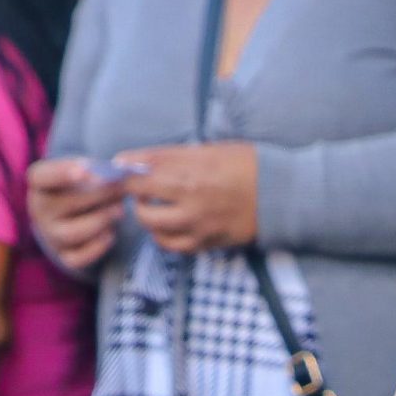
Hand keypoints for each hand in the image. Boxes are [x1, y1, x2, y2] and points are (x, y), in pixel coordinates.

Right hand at [27, 155, 127, 273]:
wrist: (78, 212)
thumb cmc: (82, 185)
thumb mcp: (85, 171)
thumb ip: (97, 170)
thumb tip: (119, 175)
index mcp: (40, 183)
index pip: (42, 176)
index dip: (62, 172)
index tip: (85, 169)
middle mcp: (39, 210)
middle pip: (64, 204)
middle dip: (98, 195)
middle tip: (121, 188)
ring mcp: (49, 235)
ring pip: (72, 233)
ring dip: (100, 220)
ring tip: (119, 210)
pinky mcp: (63, 255)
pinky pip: (77, 258)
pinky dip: (97, 247)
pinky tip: (110, 233)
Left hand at [118, 142, 258, 254]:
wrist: (278, 194)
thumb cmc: (245, 164)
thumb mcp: (209, 150)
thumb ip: (172, 157)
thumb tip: (136, 160)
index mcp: (191, 174)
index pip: (142, 173)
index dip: (124, 170)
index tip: (117, 167)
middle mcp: (190, 202)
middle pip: (142, 201)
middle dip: (134, 193)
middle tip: (138, 186)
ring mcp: (197, 226)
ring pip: (153, 227)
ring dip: (146, 214)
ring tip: (153, 204)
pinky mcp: (204, 243)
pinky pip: (171, 245)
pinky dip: (162, 235)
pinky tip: (167, 224)